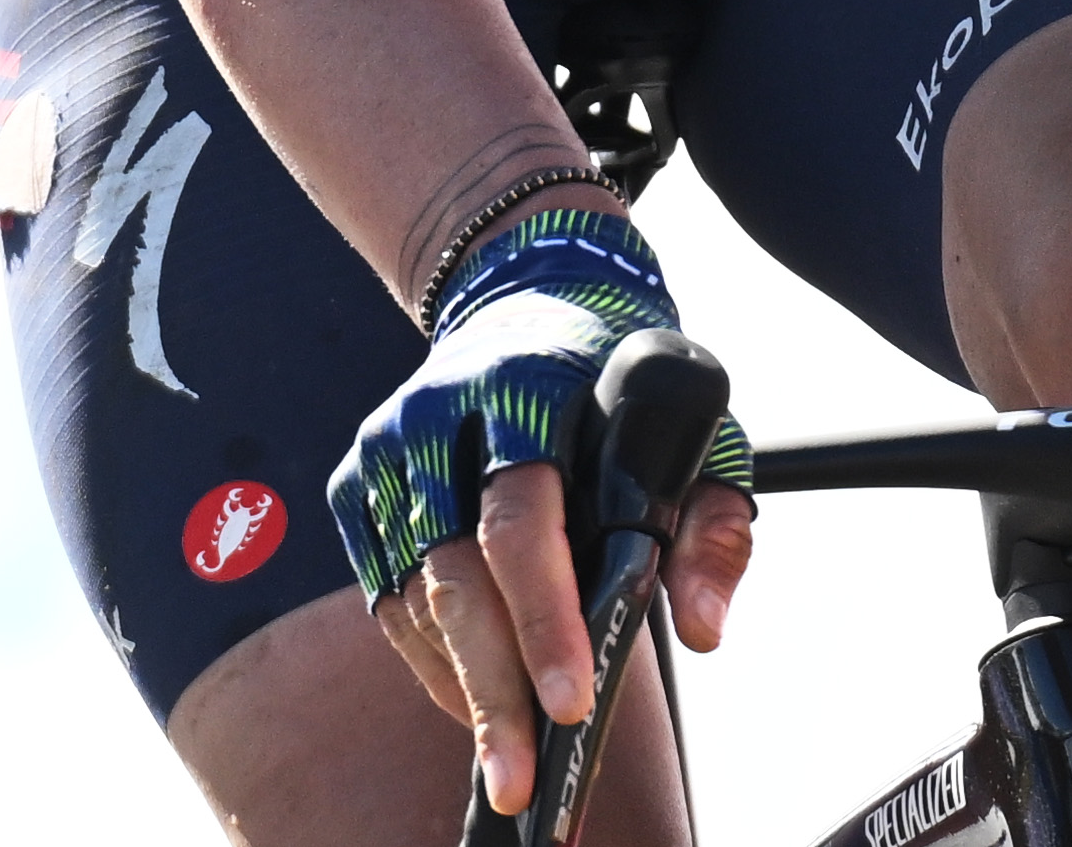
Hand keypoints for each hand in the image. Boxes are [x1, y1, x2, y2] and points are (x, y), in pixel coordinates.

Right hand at [327, 208, 757, 813]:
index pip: (523, 519)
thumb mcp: (698, 423)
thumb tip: (703, 628)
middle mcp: (442, 416)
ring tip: (505, 761)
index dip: (542, 618)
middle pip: (455, 574)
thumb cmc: (622, 381)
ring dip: (459, 686)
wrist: (526, 293)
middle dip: (491, 687)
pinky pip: (385, 594)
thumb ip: (712, 524)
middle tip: (521, 779)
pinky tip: (472, 698)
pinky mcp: (358, 479)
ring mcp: (390, 449)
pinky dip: (427, 657)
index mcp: (529, 389)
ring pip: (412, 595)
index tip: (573, 704)